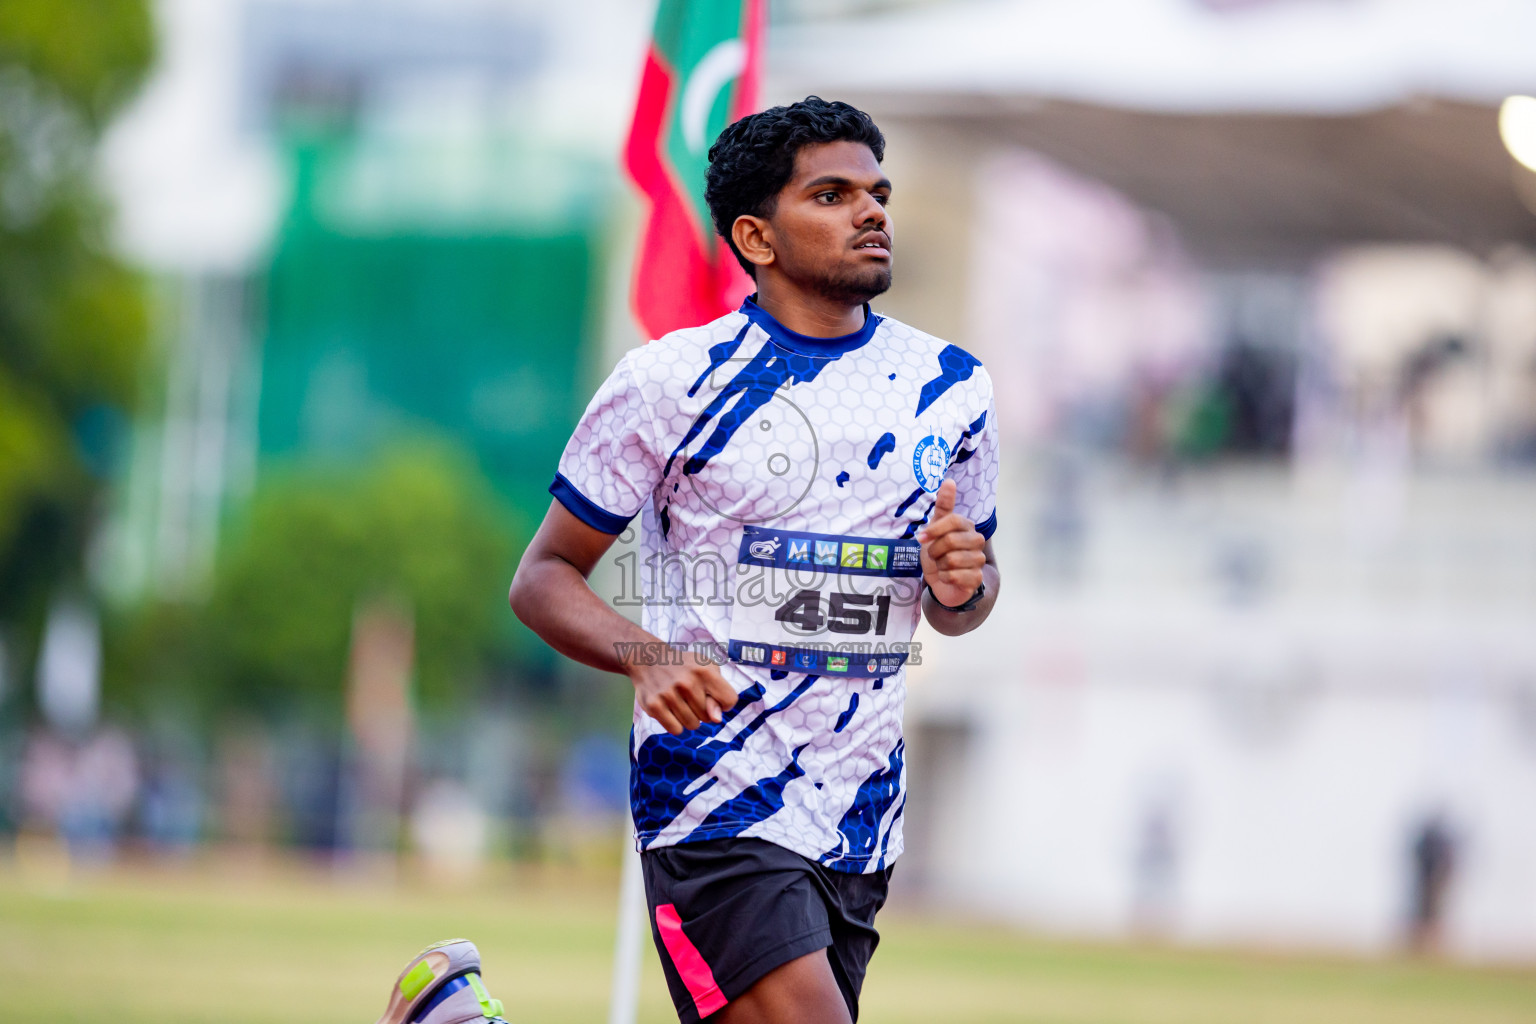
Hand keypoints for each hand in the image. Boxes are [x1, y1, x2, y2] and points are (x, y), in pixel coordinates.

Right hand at [630, 660, 738, 735]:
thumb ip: (719, 693)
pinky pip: (676, 729)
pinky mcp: (653, 706)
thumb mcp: (707, 669)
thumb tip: (716, 719)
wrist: (649, 659)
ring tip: (681, 702)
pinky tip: (671, 710)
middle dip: (704, 711)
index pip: (729, 700)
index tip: (714, 696)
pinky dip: (676, 724)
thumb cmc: (685, 667)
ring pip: (693, 725)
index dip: (724, 702)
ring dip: (690, 718)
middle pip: (709, 717)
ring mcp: (669, 695)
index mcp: (704, 671)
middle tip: (691, 696)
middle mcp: (687, 682)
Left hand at [917, 479, 984, 607]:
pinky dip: (944, 577)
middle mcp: (977, 541)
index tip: (922, 537)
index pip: (953, 520)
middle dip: (934, 550)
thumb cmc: (939, 553)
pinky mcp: (976, 578)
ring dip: (939, 565)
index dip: (934, 529)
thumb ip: (943, 506)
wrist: (943, 582)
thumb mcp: (935, 528)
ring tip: (942, 565)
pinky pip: (954, 576)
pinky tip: (947, 577)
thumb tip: (949, 481)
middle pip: (950, 540)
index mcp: (967, 526)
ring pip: (951, 560)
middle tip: (934, 555)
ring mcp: (979, 560)